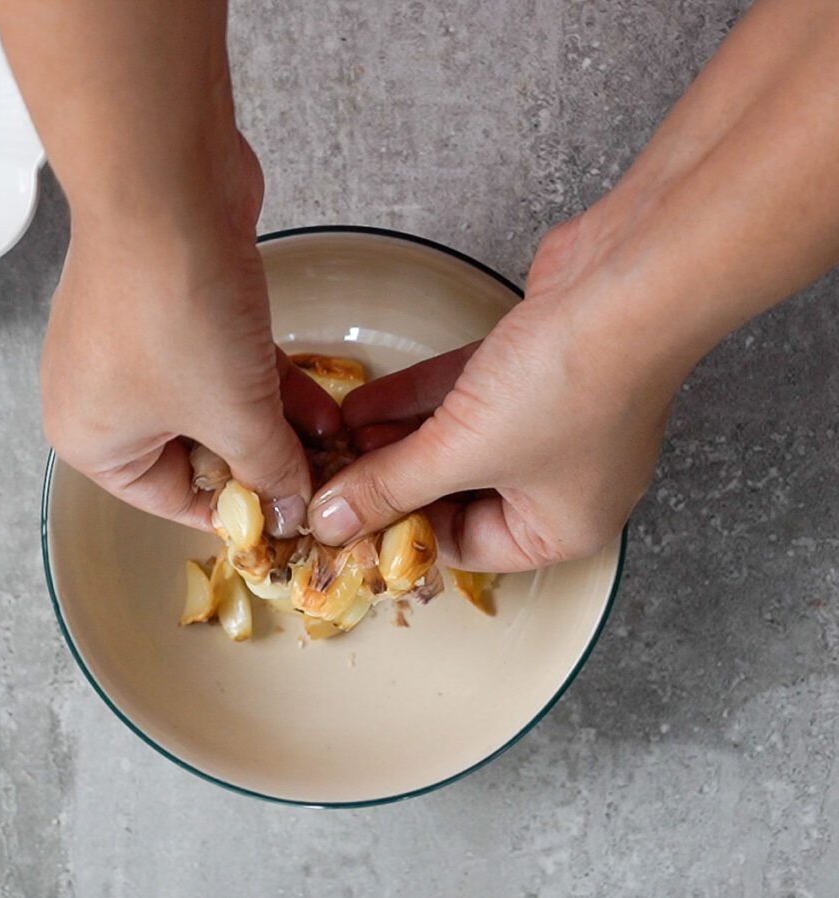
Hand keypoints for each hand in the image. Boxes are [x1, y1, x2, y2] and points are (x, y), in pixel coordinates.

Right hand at [40, 137, 340, 535]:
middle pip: (199, 454)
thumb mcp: (234, 416)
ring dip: (278, 424)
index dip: (240, 513)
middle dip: (266, 464)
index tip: (291, 521)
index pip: (172, 501)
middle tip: (322, 479)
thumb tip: (290, 511)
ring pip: (217, 406)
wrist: (167, 185)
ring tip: (336, 444)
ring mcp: (136, 347)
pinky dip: (267, 382)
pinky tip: (324, 405)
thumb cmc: (178, 315)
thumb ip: (268, 471)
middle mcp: (103, 398)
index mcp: (92, 440)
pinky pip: (223, 363)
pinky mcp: (172, 306)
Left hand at [307, 216, 679, 570]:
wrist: (631, 280)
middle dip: (393, 482)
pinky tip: (362, 403)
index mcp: (561, 529)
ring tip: (338, 440)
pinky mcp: (532, 370)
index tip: (348, 522)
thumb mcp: (462, 452)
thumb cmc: (570, 387)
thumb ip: (391, 487)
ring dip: (396, 440)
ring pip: (456, 444)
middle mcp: (559, 483)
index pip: (462, 547)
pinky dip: (415, 401)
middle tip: (336, 479)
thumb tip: (335, 522)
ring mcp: (549, 424)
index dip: (399, 534)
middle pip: (455, 496)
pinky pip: (464, 399)